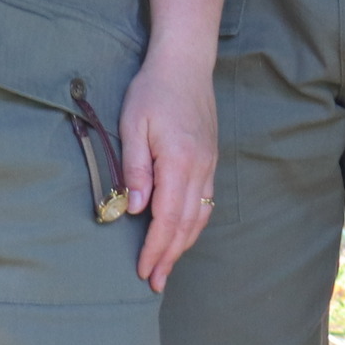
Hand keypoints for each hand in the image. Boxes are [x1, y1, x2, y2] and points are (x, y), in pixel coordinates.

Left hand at [117, 44, 218, 291]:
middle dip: (170, 256)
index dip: (155, 248)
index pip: (167, 217)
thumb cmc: (153, 89)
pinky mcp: (211, 159)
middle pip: (187, 224)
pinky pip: (206, 201)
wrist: (186, 62)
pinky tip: (183, 233)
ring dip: (183, 245)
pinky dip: (194, 225)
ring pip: (200, 216)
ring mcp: (209, 164)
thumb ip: (135, 169)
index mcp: (179, 161)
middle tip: (154, 282)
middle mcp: (200, 167)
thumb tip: (135, 210)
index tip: (143, 271)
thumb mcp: (133, 124)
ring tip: (167, 266)